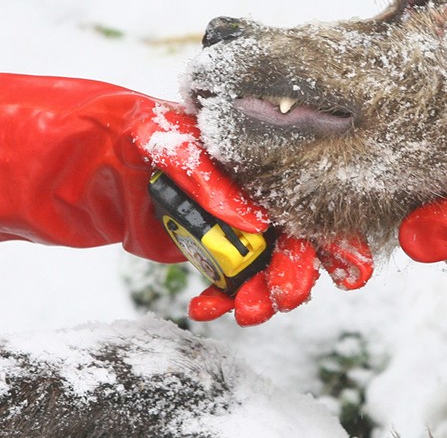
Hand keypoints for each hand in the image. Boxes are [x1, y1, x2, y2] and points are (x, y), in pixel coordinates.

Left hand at [0, 66, 372, 324]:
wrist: (97, 159)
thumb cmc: (143, 134)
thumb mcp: (174, 144)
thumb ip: (213, 182)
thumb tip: (254, 221)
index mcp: (269, 168)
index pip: (315, 206)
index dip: (337, 240)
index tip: (349, 271)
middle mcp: (263, 200)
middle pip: (298, 248)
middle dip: (295, 277)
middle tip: (282, 296)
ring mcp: (238, 230)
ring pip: (266, 274)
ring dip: (260, 297)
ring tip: (244, 312)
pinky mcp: (211, 253)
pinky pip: (227, 286)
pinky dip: (219, 301)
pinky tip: (202, 308)